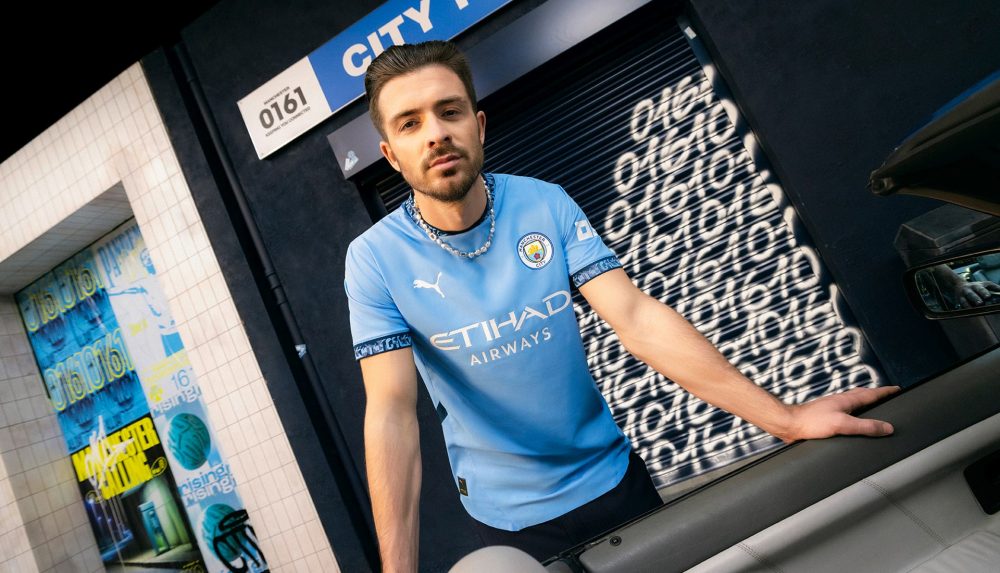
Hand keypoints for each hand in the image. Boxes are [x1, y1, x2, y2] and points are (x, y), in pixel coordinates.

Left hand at [780, 386, 899, 443]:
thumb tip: (887, 427)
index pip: (872, 393)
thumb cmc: (811, 422)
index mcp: (847, 400)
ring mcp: (833, 409)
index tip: (898, 389)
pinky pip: (847, 413)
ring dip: (866, 404)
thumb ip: (865, 426)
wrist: (789, 425)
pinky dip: (855, 414)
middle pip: (863, 395)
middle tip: (888, 396)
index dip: (886, 392)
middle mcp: (840, 402)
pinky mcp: (826, 418)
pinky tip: (852, 421)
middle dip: (877, 395)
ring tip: (874, 407)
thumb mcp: (842, 424)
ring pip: (854, 403)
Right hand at [955, 281, 999, 307]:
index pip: (980, 289)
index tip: (988, 296)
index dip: (984, 292)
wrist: (958, 285)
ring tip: (972, 309)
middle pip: (971, 294)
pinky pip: (960, 306)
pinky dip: (963, 310)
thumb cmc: (976, 286)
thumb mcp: (985, 284)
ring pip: (964, 301)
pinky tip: (967, 313)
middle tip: (980, 303)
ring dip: (968, 305)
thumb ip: (994, 287)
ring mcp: (962, 296)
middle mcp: (968, 290)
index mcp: (976, 286)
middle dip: (975, 298)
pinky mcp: (958, 302)